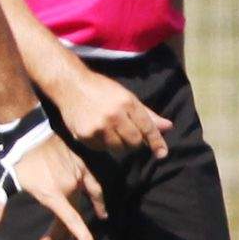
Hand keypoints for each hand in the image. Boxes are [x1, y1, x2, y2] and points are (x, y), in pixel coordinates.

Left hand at [0, 127, 103, 239]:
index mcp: (51, 194)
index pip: (71, 220)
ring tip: (76, 234)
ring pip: (81, 202)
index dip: (82, 236)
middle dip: (61, 232)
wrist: (28, 130)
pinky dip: (98, 199)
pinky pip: (94, 185)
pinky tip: (102, 210)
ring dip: (78, 219)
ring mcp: (76, 175)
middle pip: (71, 215)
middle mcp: (68, 187)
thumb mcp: (3, 182)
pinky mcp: (81, 165)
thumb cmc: (15, 158)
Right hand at [54, 68, 170, 158]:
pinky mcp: (86, 135)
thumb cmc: (101, 89)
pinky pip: (102, 148)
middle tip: (128, 134)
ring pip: (118, 148)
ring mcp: (99, 127)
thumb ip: (147, 114)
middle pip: (133, 142)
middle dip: (135, 142)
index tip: (162, 154)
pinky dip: (104, 144)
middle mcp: (114, 115)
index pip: (147, 127)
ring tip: (111, 131)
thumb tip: (167, 127)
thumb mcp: (126, 96)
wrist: (70, 85)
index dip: (156, 142)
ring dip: (119, 144)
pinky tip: (98, 131)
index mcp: (127, 103)